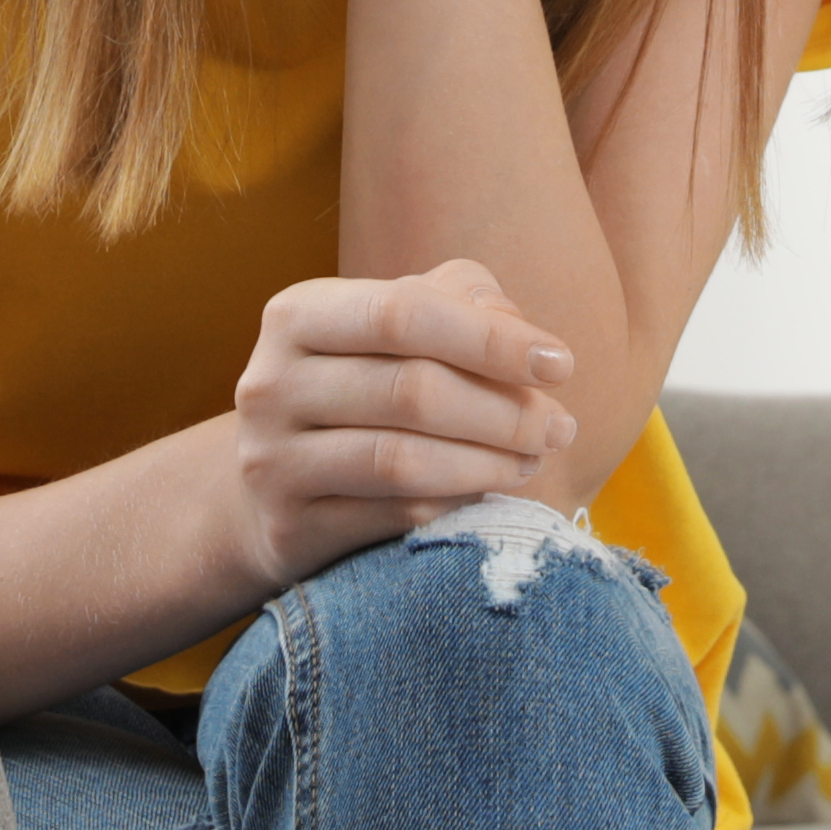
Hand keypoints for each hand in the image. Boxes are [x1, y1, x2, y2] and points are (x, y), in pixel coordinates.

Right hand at [223, 256, 576, 586]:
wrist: (273, 483)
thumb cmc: (362, 382)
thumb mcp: (397, 323)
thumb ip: (460, 300)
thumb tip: (517, 332)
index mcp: (296, 314)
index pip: (403, 312)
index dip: (490, 339)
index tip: (560, 364)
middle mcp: (270, 383)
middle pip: (411, 391)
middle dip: (505, 411)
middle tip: (560, 427)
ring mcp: (271, 461)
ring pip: (403, 461)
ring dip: (489, 462)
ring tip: (534, 460)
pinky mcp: (287, 529)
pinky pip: (393, 517)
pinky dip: (455, 505)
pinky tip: (488, 494)